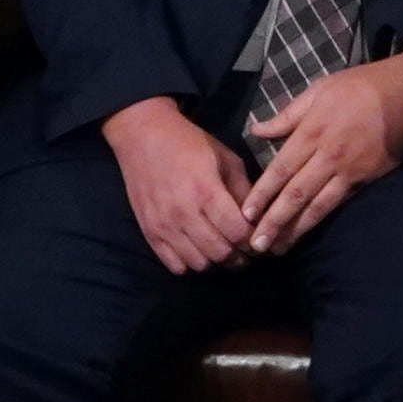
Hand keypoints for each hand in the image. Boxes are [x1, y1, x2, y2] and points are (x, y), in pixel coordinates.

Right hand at [102, 97, 257, 275]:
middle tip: (245, 251)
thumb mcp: (226, 159)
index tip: (260, 240)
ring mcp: (163, 225)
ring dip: (215, 262)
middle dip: (239, 256)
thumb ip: (243, 190)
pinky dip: (190, 264)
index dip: (254, 241)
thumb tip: (260, 219)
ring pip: (198, 263)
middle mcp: (183, 212)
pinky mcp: (148, 232)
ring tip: (223, 250)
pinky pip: (174, 264)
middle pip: (220, 252)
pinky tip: (198, 251)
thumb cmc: (189, 144)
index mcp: (206, 191)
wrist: (142, 136)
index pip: (238, 232)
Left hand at [241, 52, 402, 254]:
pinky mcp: (367, 178)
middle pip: (295, 194)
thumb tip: (257, 130)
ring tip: (278, 248)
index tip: (245, 213)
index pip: (280, 170)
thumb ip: (287, 115)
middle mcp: (327, 156)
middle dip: (273, 221)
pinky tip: (309, 231)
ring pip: (317, 205)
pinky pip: (339, 202)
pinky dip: (322, 218)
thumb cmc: (361, 86)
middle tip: (255, 245)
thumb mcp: (319, 90)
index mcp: (312, 132)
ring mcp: (349, 170)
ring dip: (296, 229)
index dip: (262, 194)